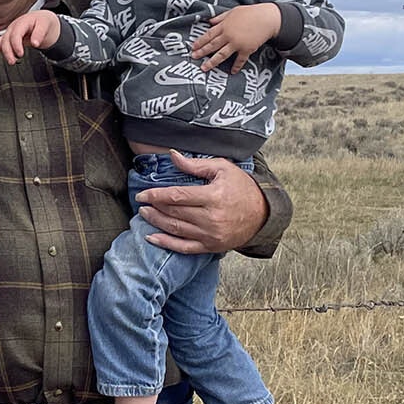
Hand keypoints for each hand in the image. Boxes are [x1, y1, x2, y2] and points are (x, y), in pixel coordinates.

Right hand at [0, 12, 60, 65]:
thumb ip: (40, 34)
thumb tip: (35, 43)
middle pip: (5, 40)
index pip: (15, 34)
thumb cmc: (44, 22)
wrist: (42, 20)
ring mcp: (9, 33)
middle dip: (7, 52)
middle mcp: (13, 27)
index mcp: (22, 22)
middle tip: (12, 61)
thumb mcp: (46, 25)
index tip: (20, 54)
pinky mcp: (8, 38)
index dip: (16, 44)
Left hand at [135, 151, 266, 253]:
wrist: (262, 213)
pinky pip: (184, 247)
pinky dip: (166, 244)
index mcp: (213, 197)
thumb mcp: (222, 169)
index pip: (177, 196)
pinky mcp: (211, 246)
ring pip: (175, 229)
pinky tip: (152, 237)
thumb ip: (195, 164)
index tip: (142, 194)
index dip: (156, 195)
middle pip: (174, 212)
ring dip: (156, 222)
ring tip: (144, 214)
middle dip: (154, 207)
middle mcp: (211, 218)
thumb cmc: (241, 187)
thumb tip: (172, 155)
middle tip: (141, 202)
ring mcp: (211, 235)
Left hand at [191, 3, 279, 72]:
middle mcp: (228, 35)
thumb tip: (209, 22)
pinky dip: (236, 66)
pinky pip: (240, 60)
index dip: (200, 41)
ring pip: (222, 54)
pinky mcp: (247, 49)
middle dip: (202, 52)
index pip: (209, 35)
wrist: (267, 18)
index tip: (193, 47)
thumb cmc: (250, 13)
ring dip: (212, 62)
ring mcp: (237, 43)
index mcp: (224, 26)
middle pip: (212, 45)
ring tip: (204, 68)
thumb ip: (220, 17)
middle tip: (194, 57)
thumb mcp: (233, 11)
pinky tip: (232, 72)